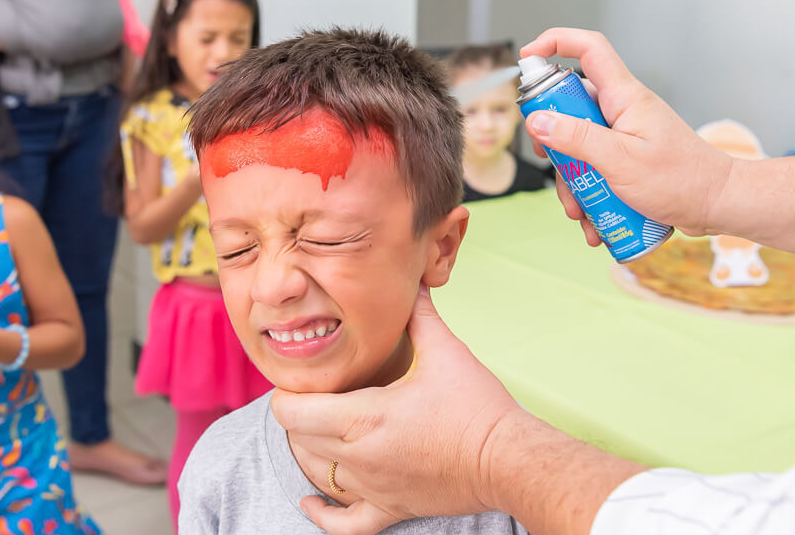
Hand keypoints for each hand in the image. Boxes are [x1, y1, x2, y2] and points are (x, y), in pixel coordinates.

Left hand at [271, 287, 521, 534]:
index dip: (286, 395)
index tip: (299, 380)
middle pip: (299, 440)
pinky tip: (311, 501)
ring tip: (316, 431)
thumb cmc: (478, 408)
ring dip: (308, 453)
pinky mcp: (391, 509)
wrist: (509, 460)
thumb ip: (420, 316)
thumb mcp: (446, 351)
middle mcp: (360, 457)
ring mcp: (374, 488)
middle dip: (297, 417)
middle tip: (313, 397)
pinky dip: (323, 514)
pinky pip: (345, 523)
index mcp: (364, 417)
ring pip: (316, 476)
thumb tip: (413, 284)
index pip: (293, 413)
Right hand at [520, 28, 733, 238]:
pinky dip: (589, 194)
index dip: (555, 43)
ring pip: (579, 145)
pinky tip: (593, 222)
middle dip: (555, 142)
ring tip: (578, 210)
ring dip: (571, 179)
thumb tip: (537, 121)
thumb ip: (576, 139)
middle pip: (571, 106)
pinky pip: (595, 168)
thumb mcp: (619, 161)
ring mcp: (625, 135)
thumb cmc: (681, 180)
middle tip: (551, 163)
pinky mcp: (628, 159)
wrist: (719, 205)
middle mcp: (623, 110)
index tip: (527, 59)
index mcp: (624, 97)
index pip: (589, 49)